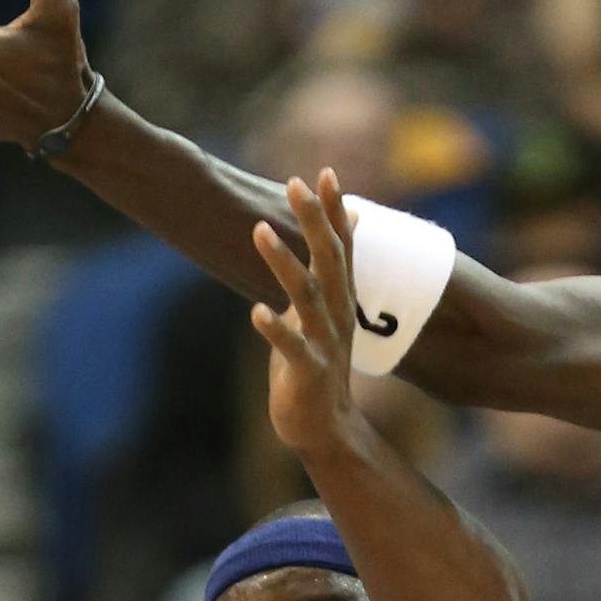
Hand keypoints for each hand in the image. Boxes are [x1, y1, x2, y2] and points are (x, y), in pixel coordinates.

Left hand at [250, 171, 366, 459]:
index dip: (334, 211)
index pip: (341, 246)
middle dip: (314, 221)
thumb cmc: (317, 365)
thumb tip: (344, 225)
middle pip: (330, 260)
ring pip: (307, 296)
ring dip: (284, 263)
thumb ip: (328, 271)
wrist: (326, 428)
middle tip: (296, 184)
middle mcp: (337, 314)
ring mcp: (325, 343)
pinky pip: (292, 348)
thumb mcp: (325, 312)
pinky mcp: (307, 372)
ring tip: (259, 230)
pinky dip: (276, 329)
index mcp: (339, 299)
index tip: (325, 172)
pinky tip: (256, 312)